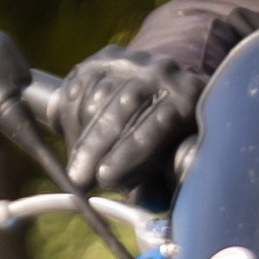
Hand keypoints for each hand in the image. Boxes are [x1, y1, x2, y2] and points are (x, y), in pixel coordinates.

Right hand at [54, 53, 197, 194]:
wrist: (166, 90)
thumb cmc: (174, 138)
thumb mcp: (179, 157)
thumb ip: (163, 175)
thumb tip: (139, 200)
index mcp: (190, 95)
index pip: (157, 123)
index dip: (130, 153)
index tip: (106, 178)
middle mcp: (162, 71)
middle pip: (122, 106)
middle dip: (95, 147)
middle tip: (77, 180)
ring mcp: (131, 61)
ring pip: (95, 96)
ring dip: (80, 137)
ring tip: (77, 166)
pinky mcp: (103, 58)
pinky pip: (76, 86)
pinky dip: (68, 116)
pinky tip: (70, 138)